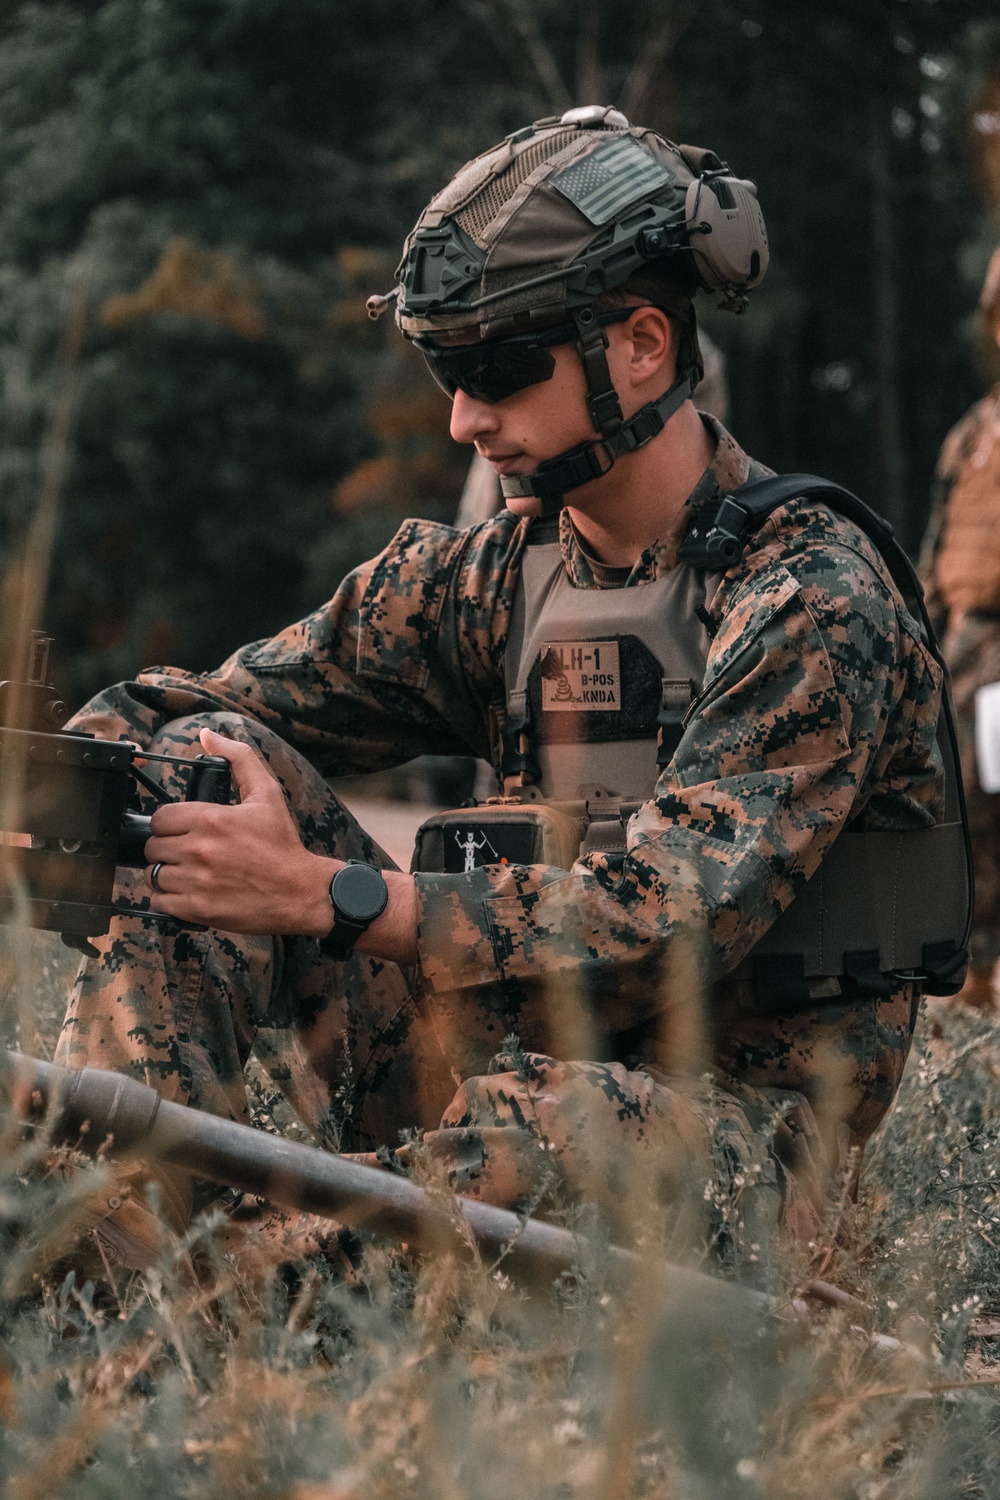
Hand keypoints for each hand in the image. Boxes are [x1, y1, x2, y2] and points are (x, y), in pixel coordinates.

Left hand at [143, 728, 335, 934]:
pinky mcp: (196, 909)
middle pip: (152, 846)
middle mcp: (199, 849)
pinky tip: (187, 892)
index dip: (170, 824)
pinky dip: (168, 899)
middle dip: (167, 848)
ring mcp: (196, 881)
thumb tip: (209, 735)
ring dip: (166, 873)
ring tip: (187, 873)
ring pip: (153, 874)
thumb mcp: (266, 793)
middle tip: (188, 852)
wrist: (299, 892)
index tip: (184, 830)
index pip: (160, 818)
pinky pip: (159, 902)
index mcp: (211, 819)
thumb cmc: (282, 845)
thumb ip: (238, 759)